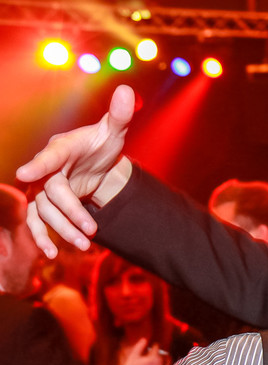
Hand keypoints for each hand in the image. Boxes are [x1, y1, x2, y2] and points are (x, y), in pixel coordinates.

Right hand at [15, 85, 135, 257]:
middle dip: (71, 213)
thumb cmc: (101, 145)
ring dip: (62, 230)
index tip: (25, 174)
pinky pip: (37, 222)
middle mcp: (48, 168)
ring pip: (45, 211)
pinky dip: (43, 237)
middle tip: (92, 231)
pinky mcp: (45, 204)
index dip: (39, 164)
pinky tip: (51, 254)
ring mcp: (44, 188)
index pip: (51, 156)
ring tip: (85, 246)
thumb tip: (125, 90)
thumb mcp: (113, 131)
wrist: (96, 163)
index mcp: (62, 148)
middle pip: (52, 193)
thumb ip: (119, 115)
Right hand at [119, 338, 167, 364]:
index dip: (154, 345)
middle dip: (159, 352)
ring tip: (157, 359)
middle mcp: (160, 363)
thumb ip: (140, 346)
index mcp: (154, 356)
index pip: (157, 346)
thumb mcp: (133, 356)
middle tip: (154, 352)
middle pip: (164, 354)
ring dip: (163, 358)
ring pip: (166, 361)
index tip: (152, 345)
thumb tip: (144, 339)